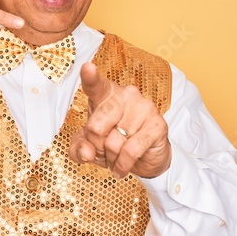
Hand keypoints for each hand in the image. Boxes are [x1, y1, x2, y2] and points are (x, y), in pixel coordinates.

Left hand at [69, 62, 171, 179]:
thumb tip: (86, 152)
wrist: (144, 158)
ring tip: (116, 157)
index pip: (95, 85)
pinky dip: (123, 164)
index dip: (90, 77)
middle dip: (95, 146)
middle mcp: (126, 95)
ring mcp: (144, 108)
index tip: (87, 68)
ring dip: (111, 158)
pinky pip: (130, 150)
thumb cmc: (114, 143)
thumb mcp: (89, 146)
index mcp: (106, 94)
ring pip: (114, 141)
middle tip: (103, 151)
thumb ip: (79, 148)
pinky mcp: (157, 124)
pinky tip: (123, 167)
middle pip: (96, 126)